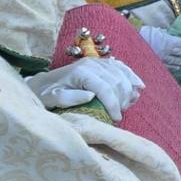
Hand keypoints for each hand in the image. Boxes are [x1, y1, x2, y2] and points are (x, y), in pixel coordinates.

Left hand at [25, 57, 143, 121]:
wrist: (42, 83)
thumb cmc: (45, 94)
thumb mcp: (50, 99)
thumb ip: (67, 98)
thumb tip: (90, 96)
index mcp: (81, 72)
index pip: (105, 88)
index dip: (113, 105)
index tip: (116, 119)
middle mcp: (92, 63)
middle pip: (117, 81)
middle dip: (122, 100)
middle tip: (118, 115)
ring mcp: (98, 62)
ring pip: (123, 74)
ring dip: (128, 91)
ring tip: (126, 105)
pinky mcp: (102, 63)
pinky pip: (122, 68)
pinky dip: (132, 77)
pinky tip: (138, 87)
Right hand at [139, 26, 180, 72]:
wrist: (132, 44)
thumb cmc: (143, 34)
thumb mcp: (156, 30)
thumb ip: (165, 33)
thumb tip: (170, 34)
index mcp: (169, 41)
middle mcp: (168, 50)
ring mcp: (163, 58)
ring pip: (176, 61)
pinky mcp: (158, 64)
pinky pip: (168, 66)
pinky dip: (174, 67)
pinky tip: (177, 67)